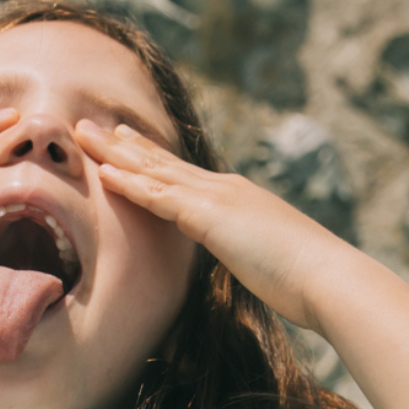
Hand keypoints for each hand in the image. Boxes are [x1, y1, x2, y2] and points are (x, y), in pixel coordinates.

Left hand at [75, 119, 329, 329]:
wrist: (326, 276)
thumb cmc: (306, 280)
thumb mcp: (270, 261)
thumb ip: (251, 255)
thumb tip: (249, 264)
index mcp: (237, 199)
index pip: (184, 174)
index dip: (152, 157)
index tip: (125, 142)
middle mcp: (224, 189)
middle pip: (163, 162)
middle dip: (124, 145)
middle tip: (91, 128)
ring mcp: (217, 198)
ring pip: (154, 170)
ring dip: (115, 153)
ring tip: (83, 136)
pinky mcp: (210, 217)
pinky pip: (160, 197)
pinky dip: (130, 184)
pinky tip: (104, 173)